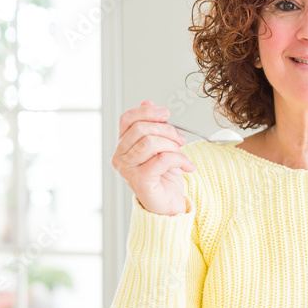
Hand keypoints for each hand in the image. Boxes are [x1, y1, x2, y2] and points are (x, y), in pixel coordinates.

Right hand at [111, 100, 195, 215]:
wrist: (169, 205)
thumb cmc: (164, 176)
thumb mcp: (162, 145)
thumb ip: (153, 125)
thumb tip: (147, 102)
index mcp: (123, 145)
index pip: (127, 119)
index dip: (147, 112)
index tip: (166, 114)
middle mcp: (120, 157)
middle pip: (140, 128)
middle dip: (167, 130)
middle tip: (181, 139)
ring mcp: (127, 170)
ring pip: (150, 142)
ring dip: (172, 145)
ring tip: (182, 153)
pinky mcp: (140, 181)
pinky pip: (162, 159)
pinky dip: (180, 159)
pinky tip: (188, 166)